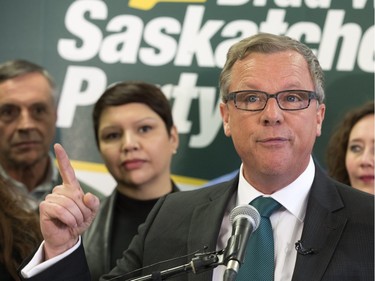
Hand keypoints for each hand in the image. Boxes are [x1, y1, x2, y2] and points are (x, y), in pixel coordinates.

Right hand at [39, 143, 99, 259]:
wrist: (68, 238)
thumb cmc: (78, 222)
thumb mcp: (92, 212)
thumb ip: (94, 203)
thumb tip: (87, 196)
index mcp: (71, 188)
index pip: (67, 170)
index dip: (63, 158)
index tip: (58, 145)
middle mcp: (59, 190)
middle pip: (76, 195)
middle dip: (82, 210)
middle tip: (79, 218)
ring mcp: (50, 198)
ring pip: (68, 203)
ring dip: (76, 216)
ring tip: (73, 222)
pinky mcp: (44, 207)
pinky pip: (59, 210)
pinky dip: (68, 218)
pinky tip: (67, 223)